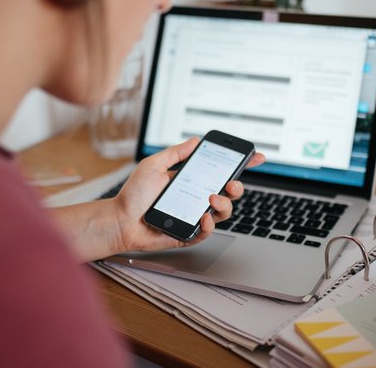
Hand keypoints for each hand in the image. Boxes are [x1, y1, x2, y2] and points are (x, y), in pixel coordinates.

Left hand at [111, 137, 264, 252]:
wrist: (120, 220)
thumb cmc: (134, 195)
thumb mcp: (154, 165)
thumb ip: (176, 153)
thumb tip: (195, 140)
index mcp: (192, 181)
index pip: (221, 171)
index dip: (240, 165)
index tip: (255, 157)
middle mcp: (196, 198)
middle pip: (229, 193)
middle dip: (238, 186)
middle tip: (233, 183)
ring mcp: (195, 216)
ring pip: (224, 212)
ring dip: (225, 204)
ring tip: (212, 198)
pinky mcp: (190, 234)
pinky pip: (208, 230)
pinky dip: (210, 223)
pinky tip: (203, 216)